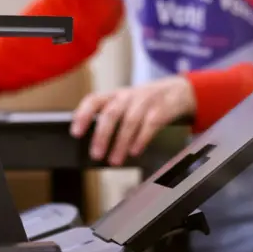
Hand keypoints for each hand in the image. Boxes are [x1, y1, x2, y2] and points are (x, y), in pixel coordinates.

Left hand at [69, 76, 195, 165]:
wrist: (177, 91)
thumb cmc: (142, 103)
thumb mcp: (124, 104)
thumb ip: (110, 118)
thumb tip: (95, 146)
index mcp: (113, 95)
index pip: (93, 100)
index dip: (82, 115)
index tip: (76, 133)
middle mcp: (126, 96)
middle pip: (111, 114)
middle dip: (102, 135)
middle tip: (96, 154)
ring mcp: (144, 101)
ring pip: (129, 121)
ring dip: (120, 143)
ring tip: (114, 160)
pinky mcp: (161, 109)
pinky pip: (149, 124)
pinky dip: (140, 139)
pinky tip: (134, 152)